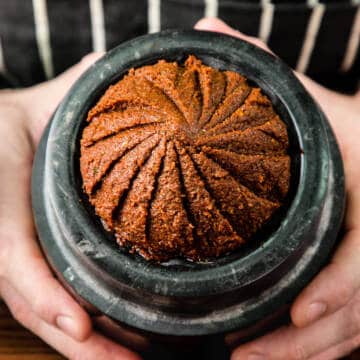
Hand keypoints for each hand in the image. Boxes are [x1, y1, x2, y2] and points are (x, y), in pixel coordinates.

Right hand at [0, 54, 140, 359]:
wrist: (2, 135)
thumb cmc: (17, 124)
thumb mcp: (39, 107)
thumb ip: (67, 93)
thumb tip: (105, 71)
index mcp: (3, 205)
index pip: (17, 260)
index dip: (43, 297)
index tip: (80, 327)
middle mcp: (12, 243)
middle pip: (39, 304)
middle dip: (82, 345)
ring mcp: (26, 260)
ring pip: (52, 313)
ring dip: (93, 347)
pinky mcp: (41, 263)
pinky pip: (62, 301)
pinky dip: (91, 328)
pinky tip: (124, 339)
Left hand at [195, 18, 359, 359]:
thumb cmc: (358, 132)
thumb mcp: (319, 104)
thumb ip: (268, 70)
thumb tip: (209, 29)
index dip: (341, 292)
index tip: (298, 314)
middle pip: (353, 312)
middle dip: (301, 344)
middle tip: (243, 358)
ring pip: (350, 333)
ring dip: (303, 355)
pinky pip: (350, 331)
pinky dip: (317, 349)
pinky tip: (281, 352)